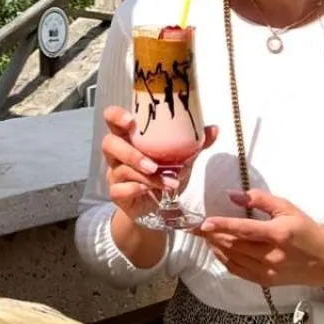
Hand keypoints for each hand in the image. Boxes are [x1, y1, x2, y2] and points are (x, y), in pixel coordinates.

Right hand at [100, 106, 218, 225]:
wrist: (157, 207)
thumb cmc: (164, 174)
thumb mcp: (181, 158)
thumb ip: (195, 144)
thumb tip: (214, 129)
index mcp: (129, 136)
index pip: (112, 118)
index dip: (117, 116)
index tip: (131, 121)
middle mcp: (118, 152)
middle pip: (109, 143)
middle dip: (130, 153)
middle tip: (152, 164)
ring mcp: (114, 173)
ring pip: (120, 169)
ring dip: (146, 176)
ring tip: (168, 182)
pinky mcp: (116, 193)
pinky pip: (119, 189)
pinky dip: (136, 189)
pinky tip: (149, 191)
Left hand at [198, 189, 323, 289]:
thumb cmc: (307, 230)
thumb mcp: (288, 208)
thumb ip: (260, 199)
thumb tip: (233, 195)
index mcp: (278, 234)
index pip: (243, 230)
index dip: (221, 226)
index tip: (204, 222)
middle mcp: (271, 255)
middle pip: (234, 245)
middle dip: (213, 235)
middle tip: (198, 226)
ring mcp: (268, 271)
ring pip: (233, 259)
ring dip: (216, 247)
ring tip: (206, 236)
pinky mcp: (265, 281)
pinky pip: (238, 271)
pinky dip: (225, 259)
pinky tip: (219, 249)